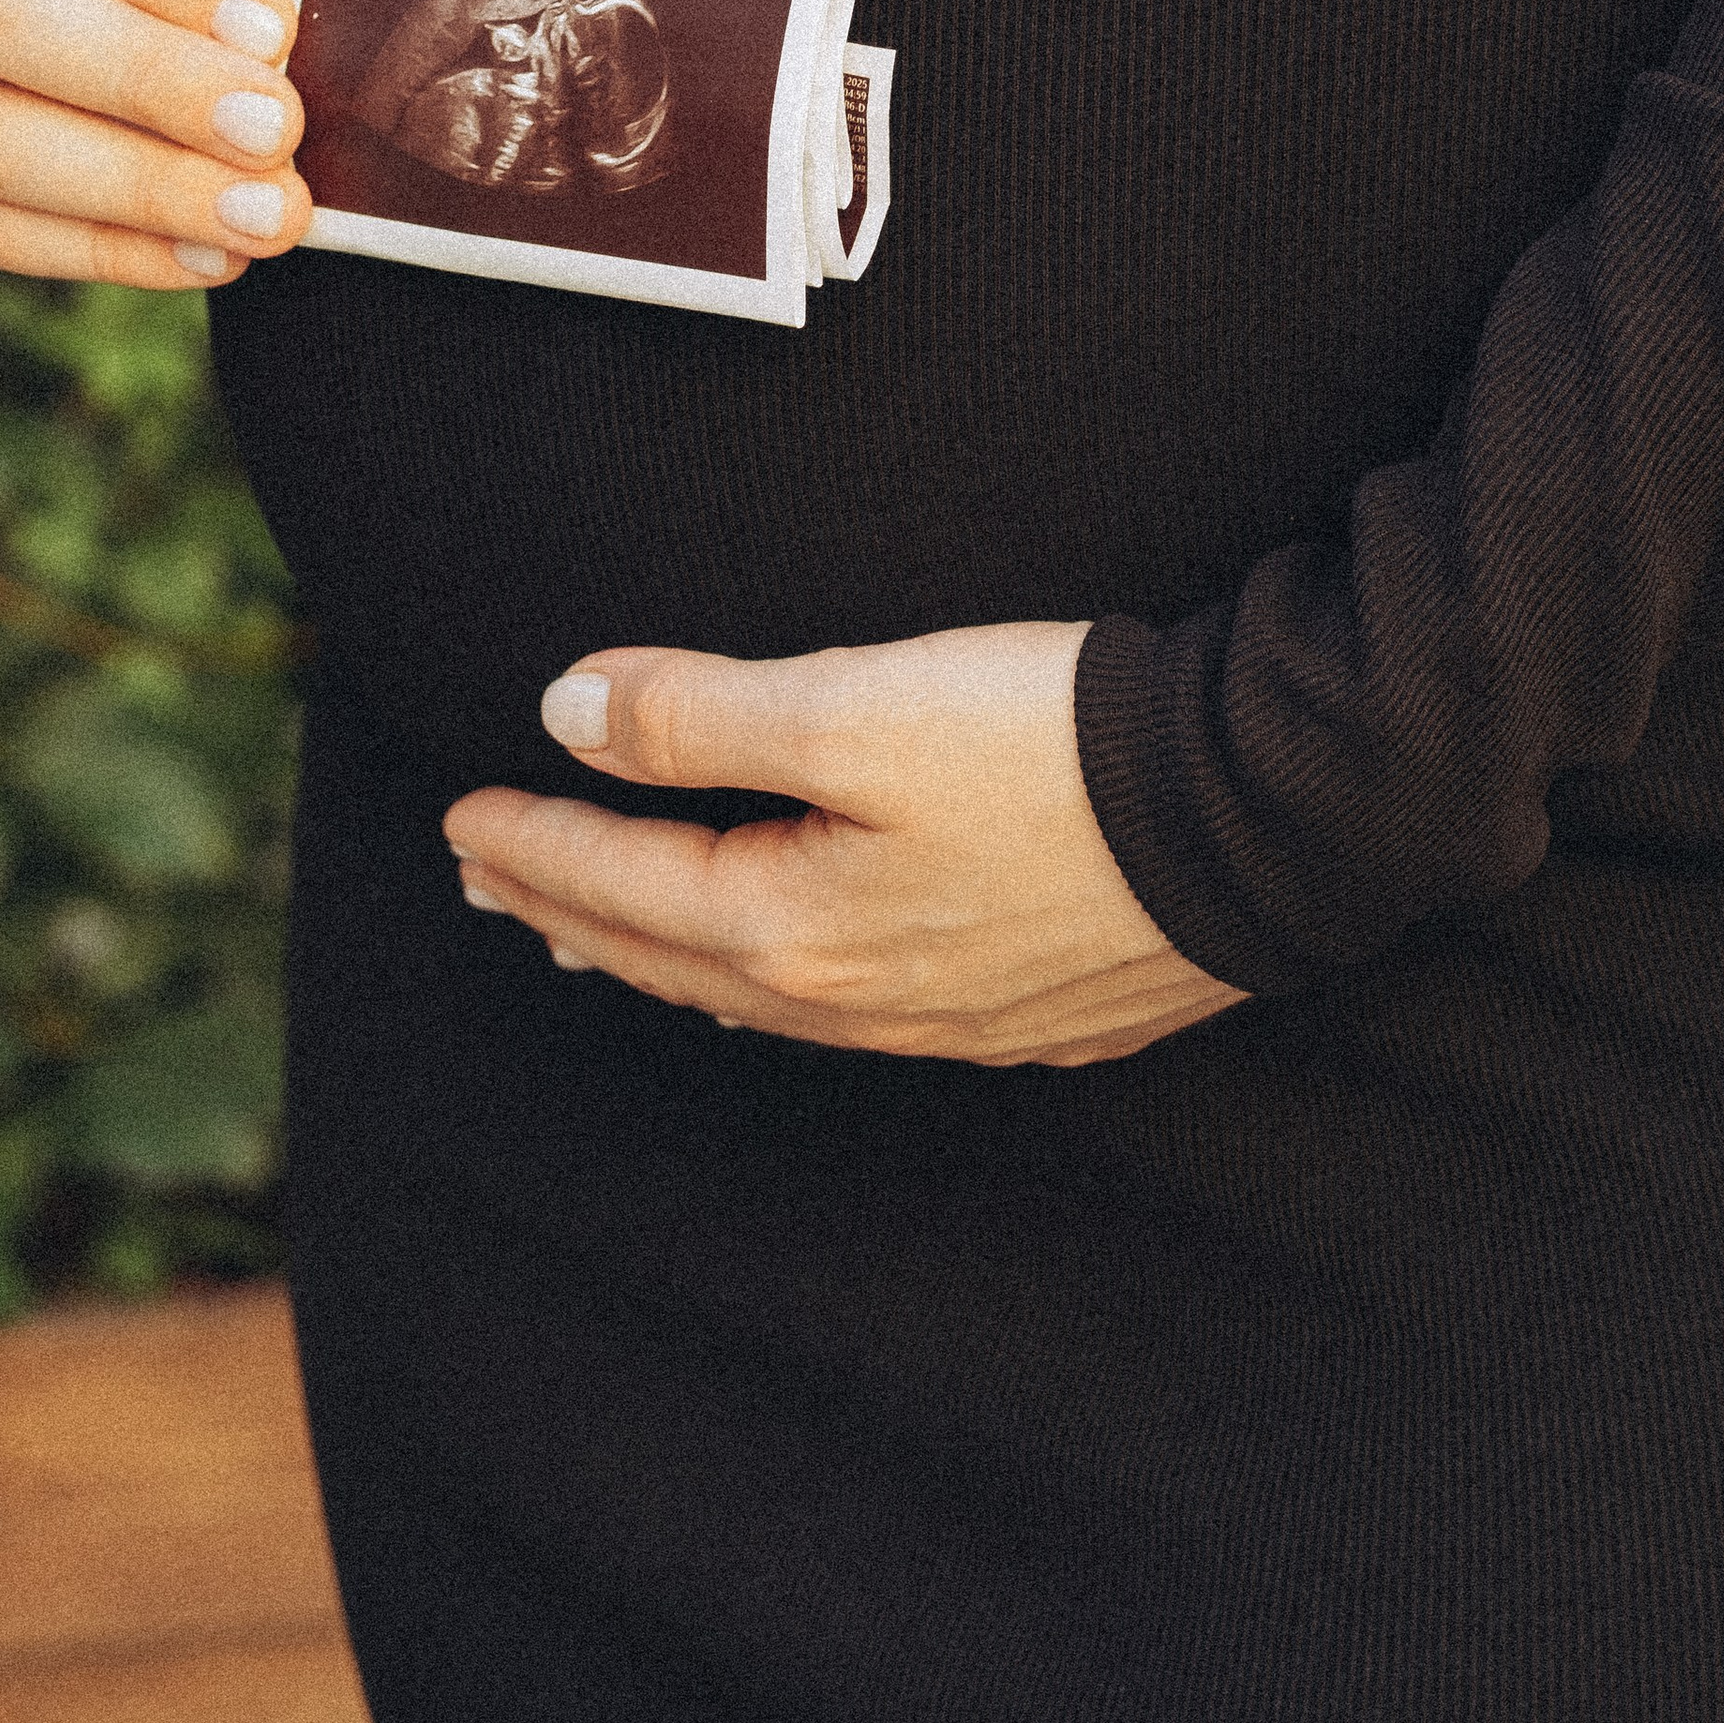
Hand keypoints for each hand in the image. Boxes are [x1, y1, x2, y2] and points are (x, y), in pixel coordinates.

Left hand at [442, 621, 1247, 1065]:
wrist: (1260, 814)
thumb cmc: (1058, 750)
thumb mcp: (857, 706)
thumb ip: (700, 716)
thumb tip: (566, 715)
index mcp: (797, 927)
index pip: (625, 886)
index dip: (536, 841)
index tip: (463, 812)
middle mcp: (858, 998)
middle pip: (673, 956)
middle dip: (570, 910)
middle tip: (492, 877)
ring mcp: (945, 1016)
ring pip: (757, 996)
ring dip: (661, 954)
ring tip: (596, 931)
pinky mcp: (1025, 1005)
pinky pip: (847, 1011)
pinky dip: (771, 983)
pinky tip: (779, 967)